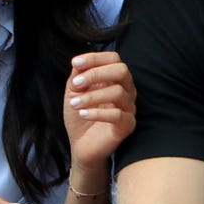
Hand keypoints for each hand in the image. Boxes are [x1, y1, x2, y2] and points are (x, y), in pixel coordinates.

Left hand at [64, 51, 135, 169]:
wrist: (80, 144)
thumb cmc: (80, 115)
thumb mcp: (74, 91)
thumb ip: (78, 75)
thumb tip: (78, 62)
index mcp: (114, 78)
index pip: (113, 58)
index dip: (95, 58)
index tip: (75, 63)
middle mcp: (126, 90)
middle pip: (122, 70)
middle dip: (96, 74)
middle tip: (76, 84)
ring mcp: (129, 107)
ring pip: (118, 92)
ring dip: (92, 96)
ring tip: (75, 104)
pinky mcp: (127, 125)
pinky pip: (118, 115)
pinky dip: (97, 113)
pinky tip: (83, 114)